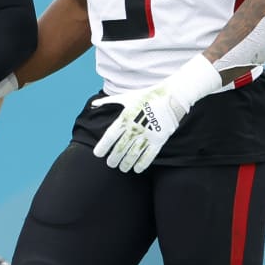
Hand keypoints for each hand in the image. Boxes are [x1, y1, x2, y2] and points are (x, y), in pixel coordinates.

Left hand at [90, 56, 220, 172]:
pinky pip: (149, 155)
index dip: (103, 147)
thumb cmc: (146, 96)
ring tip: (122, 168)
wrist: (171, 96)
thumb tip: (93, 105)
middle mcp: (135, 128)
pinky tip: (137, 169)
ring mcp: (147, 134)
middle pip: (121, 147)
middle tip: (110, 164)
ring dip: (126, 163)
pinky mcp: (160, 139)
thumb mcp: (126, 97)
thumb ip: (108, 101)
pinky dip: (142, 164)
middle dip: (114, 158)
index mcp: (125, 117)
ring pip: (133, 154)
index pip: (110, 136)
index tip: (97, 154)